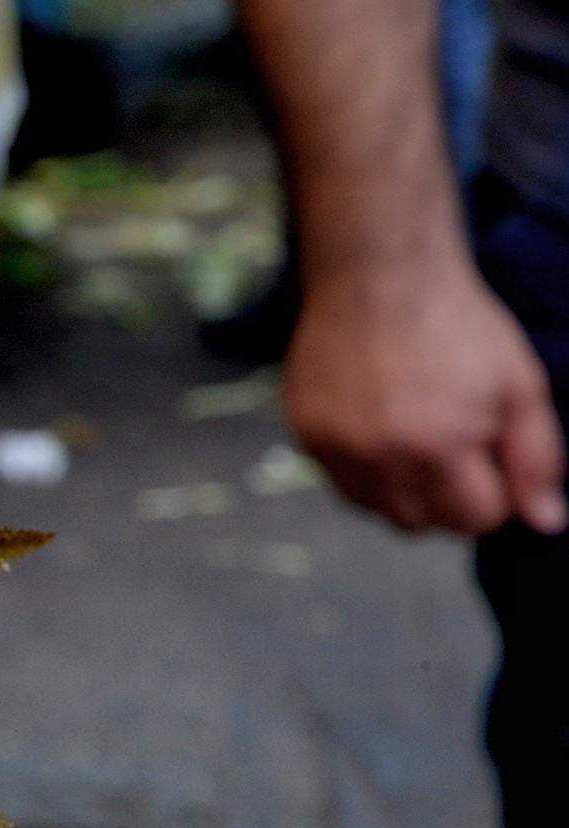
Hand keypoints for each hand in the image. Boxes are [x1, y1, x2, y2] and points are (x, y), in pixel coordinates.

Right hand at [284, 256, 566, 533]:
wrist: (378, 277)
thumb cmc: (454, 324)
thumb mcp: (520, 384)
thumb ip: (537, 458)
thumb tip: (545, 521)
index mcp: (440, 447)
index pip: (474, 520)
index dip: (492, 493)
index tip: (489, 457)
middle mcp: (381, 459)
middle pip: (421, 526)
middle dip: (446, 498)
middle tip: (452, 447)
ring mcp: (337, 451)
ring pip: (378, 512)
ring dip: (403, 490)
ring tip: (414, 439)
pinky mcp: (307, 438)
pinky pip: (342, 485)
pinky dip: (366, 471)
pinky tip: (379, 429)